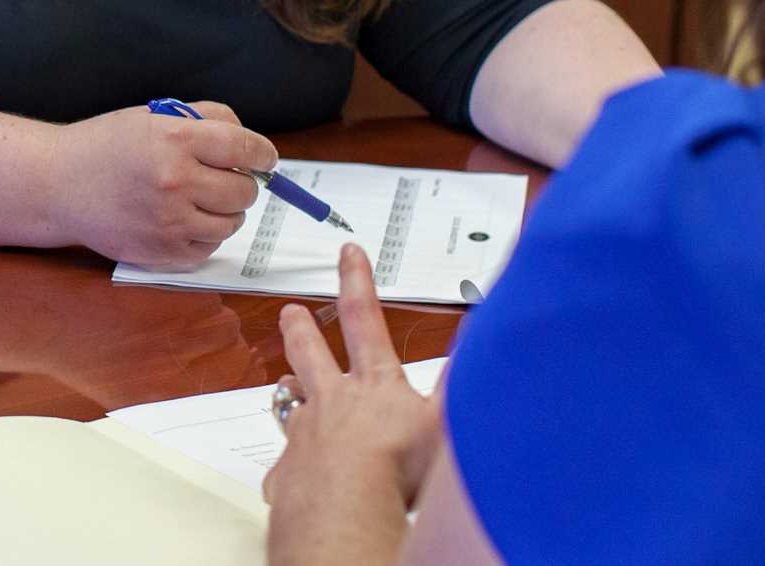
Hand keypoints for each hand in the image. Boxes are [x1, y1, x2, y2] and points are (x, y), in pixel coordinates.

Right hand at [52, 99, 275, 268]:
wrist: (57, 185)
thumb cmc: (106, 146)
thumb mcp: (153, 116)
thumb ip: (206, 120)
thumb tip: (252, 145)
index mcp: (175, 138)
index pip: (245, 147)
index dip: (263, 154)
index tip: (265, 158)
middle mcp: (175, 180)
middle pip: (245, 190)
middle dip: (241, 183)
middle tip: (222, 178)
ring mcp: (169, 220)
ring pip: (232, 222)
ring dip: (224, 211)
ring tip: (197, 199)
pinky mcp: (161, 251)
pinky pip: (208, 248)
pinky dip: (204, 235)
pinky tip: (181, 219)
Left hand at [263, 243, 441, 510]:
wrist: (347, 509)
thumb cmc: (398, 468)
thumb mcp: (444, 419)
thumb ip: (458, 378)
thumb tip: (478, 336)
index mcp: (373, 383)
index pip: (364, 319)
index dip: (357, 282)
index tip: (348, 255)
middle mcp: (332, 401)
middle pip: (310, 353)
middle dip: (302, 328)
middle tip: (292, 311)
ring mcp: (305, 435)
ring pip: (292, 403)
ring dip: (290, 389)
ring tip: (286, 385)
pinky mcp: (288, 473)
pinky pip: (288, 466)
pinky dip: (294, 465)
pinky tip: (299, 475)